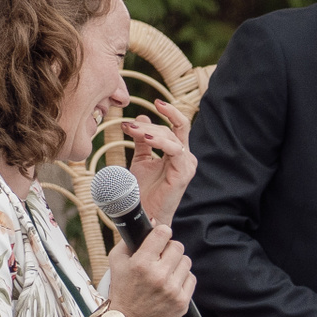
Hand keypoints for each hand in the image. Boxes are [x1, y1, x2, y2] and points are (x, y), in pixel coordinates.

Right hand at [106, 222, 193, 316]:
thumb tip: (152, 222)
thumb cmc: (122, 288)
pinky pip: (191, 278)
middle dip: (169, 249)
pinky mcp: (182, 301)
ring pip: (186, 261)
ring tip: (165, 271)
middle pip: (178, 246)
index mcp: (141, 264)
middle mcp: (159, 276)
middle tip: (161, 256)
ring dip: (177, 263)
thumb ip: (130, 240)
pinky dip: (182, 278)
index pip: (163, 234)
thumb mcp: (117, 261)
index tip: (161, 235)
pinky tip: (170, 283)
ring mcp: (172, 290)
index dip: (162, 232)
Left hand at [125, 100, 195, 225]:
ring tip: (131, 130)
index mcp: (178, 153)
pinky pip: (175, 150)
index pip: (177, 126)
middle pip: (179, 127)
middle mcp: (185, 157)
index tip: (154, 102)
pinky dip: (161, 141)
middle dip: (157, 119)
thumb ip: (143, 141)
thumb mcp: (140, 159)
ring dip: (152, 131)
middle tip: (130, 123)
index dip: (167, 112)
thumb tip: (140, 118)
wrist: (142, 214)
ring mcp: (186, 165)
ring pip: (175, 136)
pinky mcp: (183, 173)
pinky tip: (145, 137)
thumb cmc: (142, 191)